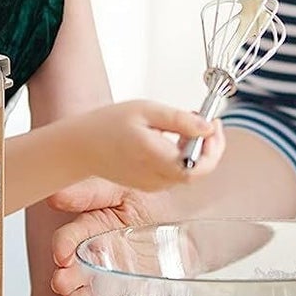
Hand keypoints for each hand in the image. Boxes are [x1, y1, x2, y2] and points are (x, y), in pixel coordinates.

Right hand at [47, 184, 165, 295]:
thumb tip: (56, 195)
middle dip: (66, 277)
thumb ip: (91, 192)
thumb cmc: (156, 197)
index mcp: (91, 227)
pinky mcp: (135, 295)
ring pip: (92, 292)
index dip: (62, 245)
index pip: (69, 237)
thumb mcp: (124, 187)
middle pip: (76, 270)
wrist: (194, 214)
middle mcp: (99, 255)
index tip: (61, 254)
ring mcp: (115, 277)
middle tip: (62, 283)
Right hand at [68, 102, 224, 191]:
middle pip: (199, 171)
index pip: (199, 167)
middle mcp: (156, 178)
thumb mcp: (146, 110)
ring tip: (188, 124)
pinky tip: (175, 137)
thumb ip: (180, 120)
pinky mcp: (150, 185)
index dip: (214, 148)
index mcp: (155, 158)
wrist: (81, 147)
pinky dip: (183, 156)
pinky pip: (176, 173)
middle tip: (207, 121)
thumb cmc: (108, 125)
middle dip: (209, 146)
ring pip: (189, 172)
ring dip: (196, 150)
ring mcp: (153, 185)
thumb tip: (208, 128)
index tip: (214, 124)